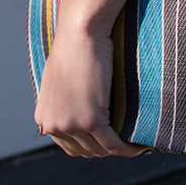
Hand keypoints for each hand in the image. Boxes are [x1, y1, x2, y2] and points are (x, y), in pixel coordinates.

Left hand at [34, 27, 146, 157]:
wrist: (80, 34)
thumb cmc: (74, 48)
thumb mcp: (59, 81)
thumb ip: (63, 102)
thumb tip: (77, 109)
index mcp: (44, 119)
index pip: (70, 146)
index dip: (91, 145)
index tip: (110, 139)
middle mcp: (53, 126)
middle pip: (85, 150)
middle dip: (106, 148)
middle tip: (126, 138)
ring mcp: (71, 124)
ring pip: (100, 149)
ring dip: (119, 148)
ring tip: (136, 142)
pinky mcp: (90, 120)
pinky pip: (113, 144)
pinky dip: (128, 148)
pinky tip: (140, 146)